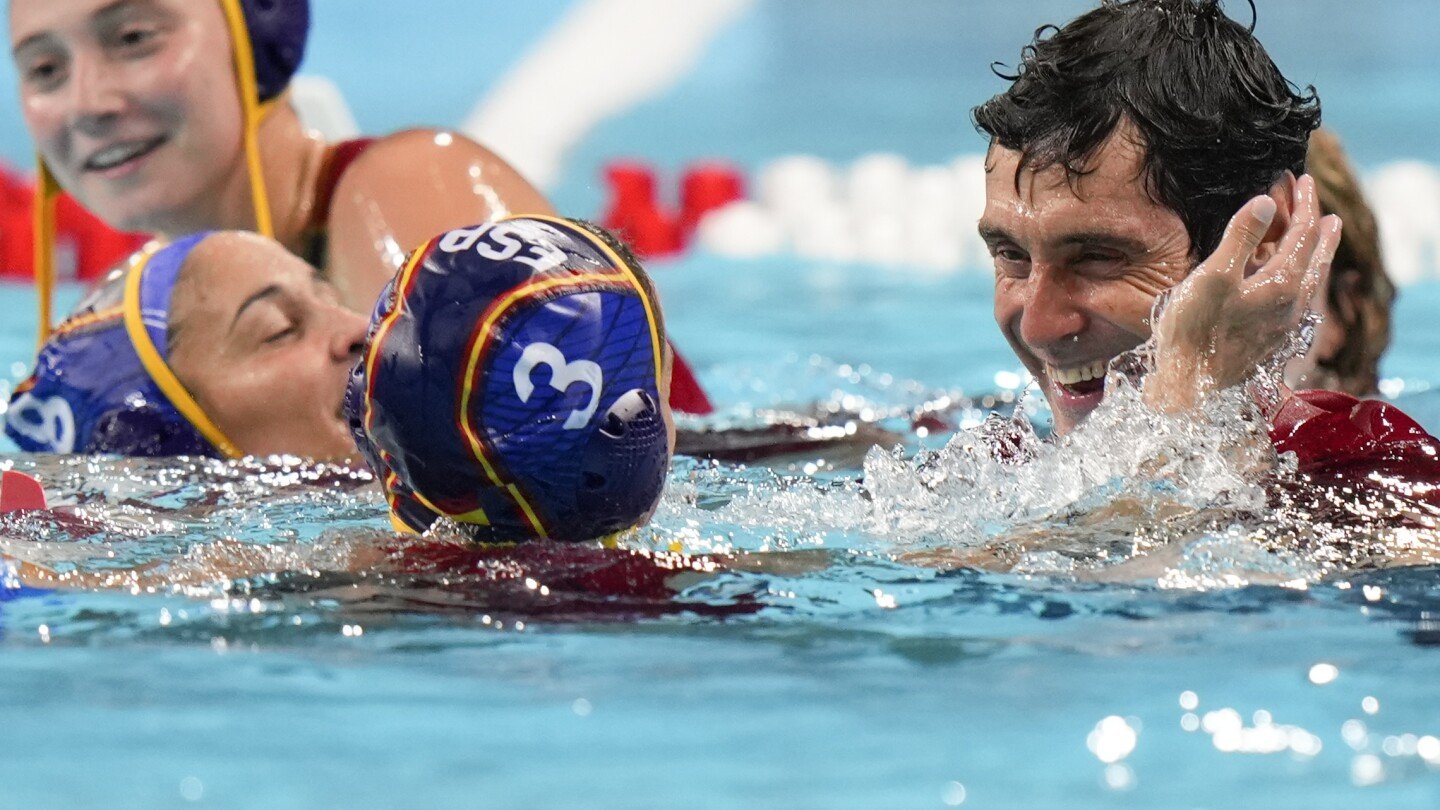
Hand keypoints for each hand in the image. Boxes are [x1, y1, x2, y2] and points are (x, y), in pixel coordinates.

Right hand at [1145, 174, 1341, 413]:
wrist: (1189, 389)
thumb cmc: (1194, 333)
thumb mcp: (1212, 277)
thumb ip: (1241, 237)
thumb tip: (1267, 201)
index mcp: (1283, 285)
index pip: (1303, 234)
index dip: (1304, 204)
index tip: (1303, 180)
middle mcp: (1291, 306)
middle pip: (1315, 259)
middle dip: (1318, 230)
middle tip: (1326, 211)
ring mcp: (1282, 327)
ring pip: (1308, 282)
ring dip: (1315, 257)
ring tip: (1321, 241)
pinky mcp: (1269, 343)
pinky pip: (1295, 301)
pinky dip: (1299, 280)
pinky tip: (1292, 287)